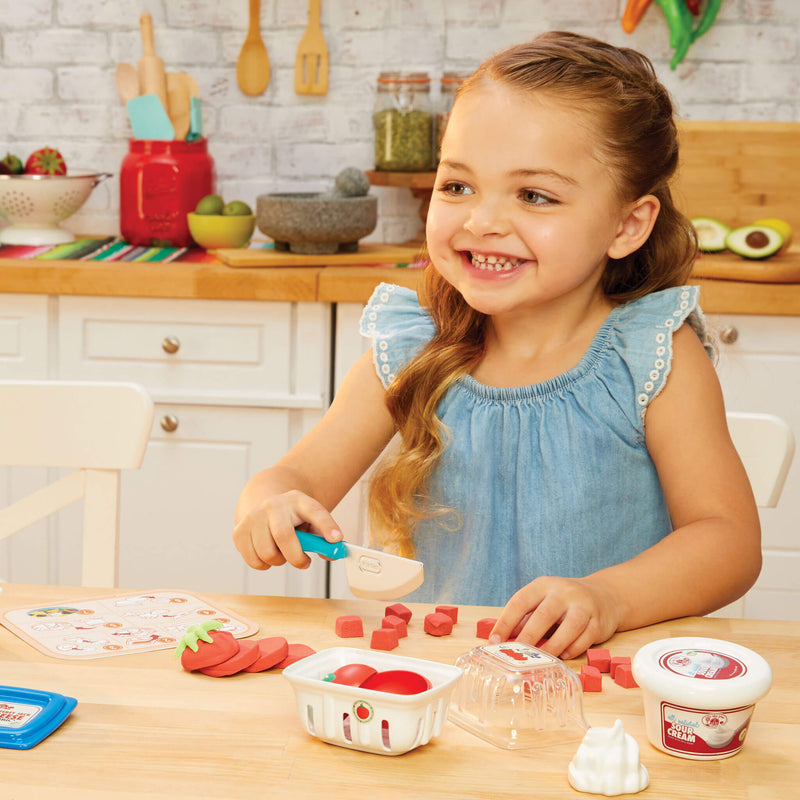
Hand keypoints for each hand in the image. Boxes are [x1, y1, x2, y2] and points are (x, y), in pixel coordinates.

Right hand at [232, 489, 341, 570]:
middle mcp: (273, 505)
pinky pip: (254, 560)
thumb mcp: (312, 521)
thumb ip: (324, 538)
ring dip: (279, 561)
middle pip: (283, 536)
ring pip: (267, 553)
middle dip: (296, 557)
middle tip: (303, 562)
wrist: (266, 505)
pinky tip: (268, 552)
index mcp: (297, 500)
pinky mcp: (239, 531)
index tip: (336, 539)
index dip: (327, 525)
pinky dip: (264, 564)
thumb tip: (333, 554)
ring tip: (282, 552)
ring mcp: (253, 517)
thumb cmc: (294, 518)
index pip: (315, 511)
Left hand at [489, 576, 620, 659]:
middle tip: (516, 654)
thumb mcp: (542, 601)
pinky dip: (572, 649)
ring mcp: (583, 606)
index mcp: (543, 585)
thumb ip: (525, 619)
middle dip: (528, 636)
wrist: (603, 595)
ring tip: (540, 660)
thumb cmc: (563, 602)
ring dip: (552, 646)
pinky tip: (563, 656)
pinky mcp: (598, 622)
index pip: (520, 601)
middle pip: (544, 615)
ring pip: (569, 627)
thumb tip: (502, 641)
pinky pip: (585, 638)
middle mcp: (563, 592)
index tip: (494, 640)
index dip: (505, 622)